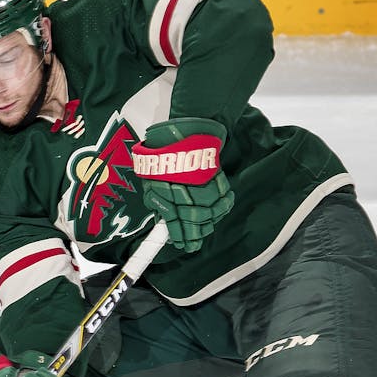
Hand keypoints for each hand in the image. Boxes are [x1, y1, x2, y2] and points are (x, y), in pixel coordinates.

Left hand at [131, 117, 234, 251]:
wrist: (181, 132)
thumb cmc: (163, 155)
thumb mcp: (151, 180)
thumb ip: (157, 200)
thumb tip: (162, 219)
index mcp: (166, 191)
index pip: (174, 222)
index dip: (178, 236)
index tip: (180, 244)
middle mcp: (185, 189)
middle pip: (195, 220)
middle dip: (194, 235)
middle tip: (192, 244)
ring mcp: (202, 183)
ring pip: (211, 212)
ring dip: (208, 224)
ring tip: (203, 231)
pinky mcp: (215, 175)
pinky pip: (224, 197)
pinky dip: (223, 207)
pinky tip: (219, 213)